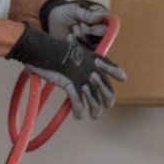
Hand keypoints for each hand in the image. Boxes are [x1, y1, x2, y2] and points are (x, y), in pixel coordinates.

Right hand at [7, 25, 126, 119]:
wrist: (39, 48)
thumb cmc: (50, 49)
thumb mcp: (68, 51)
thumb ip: (75, 60)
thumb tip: (77, 68)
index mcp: (89, 56)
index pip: (106, 64)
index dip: (115, 71)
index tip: (124, 78)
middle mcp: (88, 66)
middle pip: (103, 84)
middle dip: (107, 97)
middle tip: (108, 106)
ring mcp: (80, 75)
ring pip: (93, 95)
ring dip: (95, 108)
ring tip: (94, 116)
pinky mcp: (69, 83)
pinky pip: (77, 100)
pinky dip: (78, 109)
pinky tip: (78, 115)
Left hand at [39, 0, 110, 45]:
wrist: (52, 23)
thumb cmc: (65, 12)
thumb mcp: (74, 9)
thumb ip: (87, 13)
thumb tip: (101, 16)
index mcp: (102, 16)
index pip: (111, 22)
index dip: (100, 23)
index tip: (87, 21)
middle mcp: (101, 28)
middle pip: (104, 34)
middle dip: (88, 29)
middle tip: (78, 24)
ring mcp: (94, 40)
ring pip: (94, 43)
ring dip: (81, 35)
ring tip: (73, 28)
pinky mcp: (86, 49)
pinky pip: (85, 50)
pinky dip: (76, 43)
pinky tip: (70, 36)